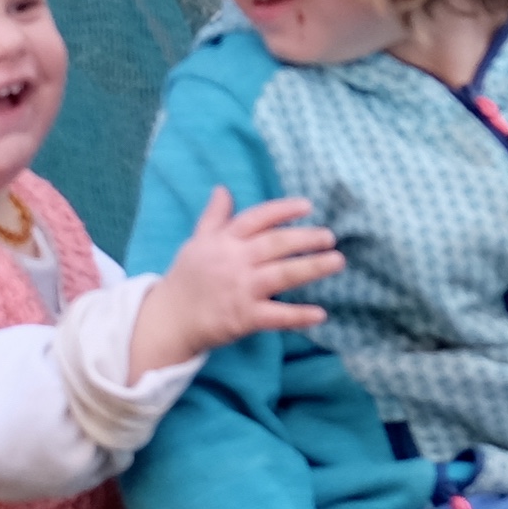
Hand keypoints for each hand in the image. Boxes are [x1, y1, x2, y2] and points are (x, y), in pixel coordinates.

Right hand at [126, 188, 339, 372]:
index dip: (282, 210)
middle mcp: (234, 261)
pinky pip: (277, 316)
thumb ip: (215, 218)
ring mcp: (240, 289)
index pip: (257, 218)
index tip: (307, 206)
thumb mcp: (197, 242)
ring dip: (312, 268)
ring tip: (337, 261)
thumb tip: (223, 189)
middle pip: (275, 244)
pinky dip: (299, 315)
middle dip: (305, 238)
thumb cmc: (187, 278)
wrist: (170, 319)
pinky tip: (320, 314)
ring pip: (282, 275)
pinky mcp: (244, 318)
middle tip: (330, 237)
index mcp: (224, 241)